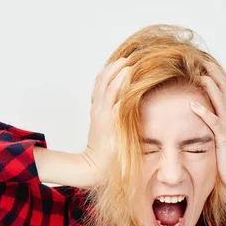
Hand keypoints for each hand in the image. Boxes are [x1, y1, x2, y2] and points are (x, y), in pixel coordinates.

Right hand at [82, 57, 131, 186]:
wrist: (94, 166)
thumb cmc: (103, 151)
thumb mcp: (106, 129)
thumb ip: (112, 117)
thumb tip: (124, 110)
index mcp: (97, 109)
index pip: (100, 83)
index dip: (110, 70)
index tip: (122, 62)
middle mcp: (98, 108)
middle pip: (103, 79)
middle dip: (116, 67)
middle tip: (128, 58)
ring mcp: (103, 114)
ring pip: (109, 86)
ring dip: (120, 73)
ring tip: (130, 64)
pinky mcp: (110, 122)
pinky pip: (117, 100)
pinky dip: (123, 88)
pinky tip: (131, 80)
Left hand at [190, 61, 225, 190]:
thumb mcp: (219, 131)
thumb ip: (213, 118)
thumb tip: (200, 106)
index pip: (224, 86)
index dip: (215, 72)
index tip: (203, 59)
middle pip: (224, 86)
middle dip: (213, 71)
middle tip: (201, 58)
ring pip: (220, 100)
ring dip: (209, 86)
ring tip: (198, 75)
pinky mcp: (223, 136)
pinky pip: (213, 121)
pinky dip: (203, 111)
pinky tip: (192, 104)